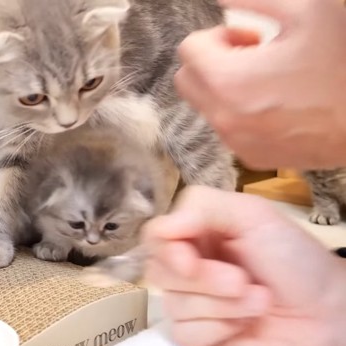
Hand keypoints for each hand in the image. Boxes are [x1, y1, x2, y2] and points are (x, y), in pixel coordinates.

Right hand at [142, 186, 345, 345]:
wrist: (330, 313)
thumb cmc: (296, 258)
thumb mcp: (253, 215)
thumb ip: (204, 207)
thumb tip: (162, 227)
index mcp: (197, 232)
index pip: (155, 236)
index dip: (168, 250)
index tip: (191, 262)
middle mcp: (189, 265)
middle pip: (159, 272)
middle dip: (206, 281)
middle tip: (244, 281)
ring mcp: (193, 302)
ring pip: (174, 306)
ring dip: (223, 306)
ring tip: (259, 301)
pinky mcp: (201, 335)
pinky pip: (184, 334)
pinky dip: (217, 330)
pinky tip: (244, 325)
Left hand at [174, 0, 345, 169]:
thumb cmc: (344, 65)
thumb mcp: (307, 12)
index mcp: (227, 80)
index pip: (188, 49)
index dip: (220, 36)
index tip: (251, 39)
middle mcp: (222, 116)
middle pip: (187, 80)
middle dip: (212, 62)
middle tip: (253, 57)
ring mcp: (236, 142)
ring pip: (206, 106)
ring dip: (226, 88)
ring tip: (271, 80)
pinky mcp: (251, 158)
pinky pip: (227, 129)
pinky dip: (240, 113)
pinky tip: (278, 105)